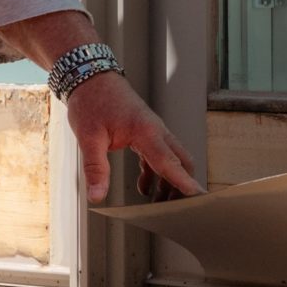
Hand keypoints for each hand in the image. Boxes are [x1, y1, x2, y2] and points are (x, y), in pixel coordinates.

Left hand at [64, 71, 199, 203]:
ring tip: (159, 205)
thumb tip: (96, 195)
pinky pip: (159, 155)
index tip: (199, 198)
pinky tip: (145, 187)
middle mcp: (155, 130)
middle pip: (181, 162)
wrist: (88, 76)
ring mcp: (153, 130)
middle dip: (183, 186)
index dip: (185, 183)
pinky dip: (157, 173)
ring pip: (172, 159)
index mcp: (145, 131)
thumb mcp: (88, 138)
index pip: (170, 163)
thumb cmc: (90, 101)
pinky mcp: (145, 132)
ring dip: (170, 182)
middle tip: (178, 210)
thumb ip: (95, 168)